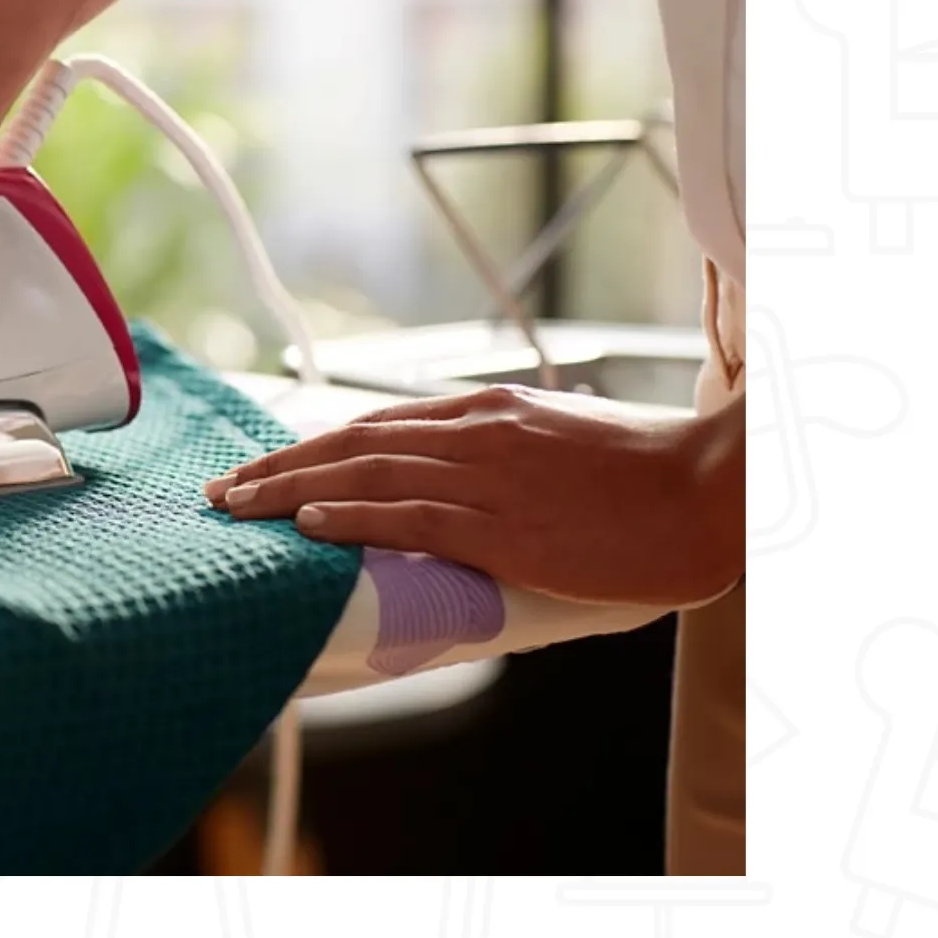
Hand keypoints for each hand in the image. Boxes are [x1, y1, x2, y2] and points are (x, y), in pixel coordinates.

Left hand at [205, 383, 742, 607]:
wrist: (712, 490)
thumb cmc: (650, 473)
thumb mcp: (564, 442)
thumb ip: (506, 452)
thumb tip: (462, 474)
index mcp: (490, 410)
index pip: (379, 424)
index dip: (315, 446)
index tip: (269, 465)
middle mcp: (477, 434)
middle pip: (354, 444)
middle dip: (280, 467)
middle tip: (224, 491)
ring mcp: (488, 479)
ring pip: (366, 476)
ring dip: (291, 492)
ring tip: (239, 509)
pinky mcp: (505, 527)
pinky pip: (409, 518)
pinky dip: (350, 517)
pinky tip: (306, 525)